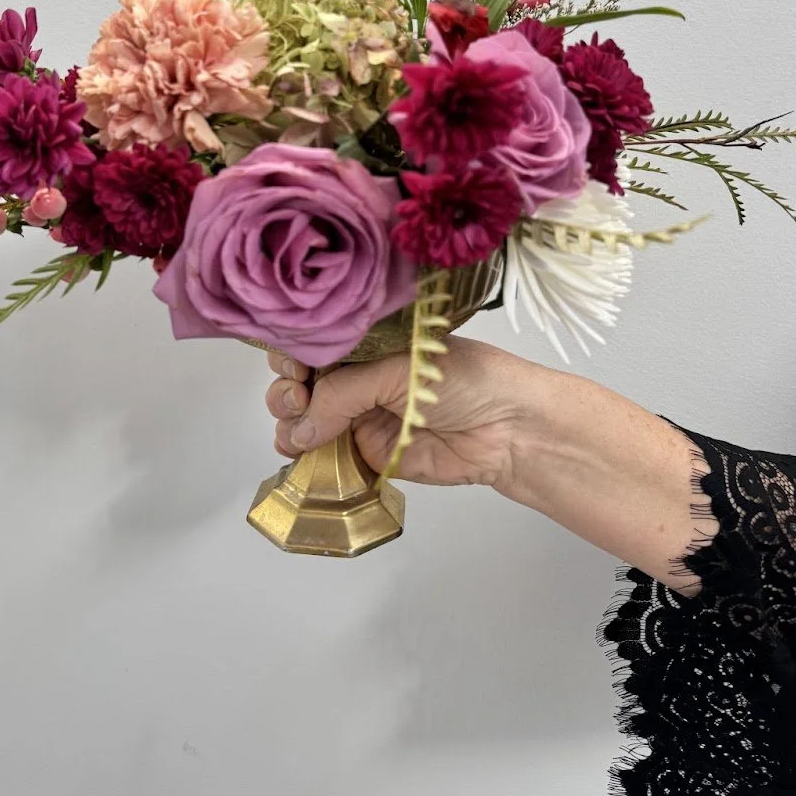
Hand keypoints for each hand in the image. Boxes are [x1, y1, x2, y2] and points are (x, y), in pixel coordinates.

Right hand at [264, 336, 705, 588]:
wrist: (508, 428)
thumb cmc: (466, 379)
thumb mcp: (397, 370)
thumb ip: (342, 394)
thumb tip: (298, 427)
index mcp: (367, 338)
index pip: (313, 342)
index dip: (293, 353)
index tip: (290, 367)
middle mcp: (359, 373)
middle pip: (300, 381)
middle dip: (287, 390)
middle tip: (295, 400)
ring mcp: (361, 414)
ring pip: (305, 420)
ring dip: (290, 424)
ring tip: (296, 431)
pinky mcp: (369, 452)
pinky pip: (326, 455)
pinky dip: (306, 457)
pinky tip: (298, 454)